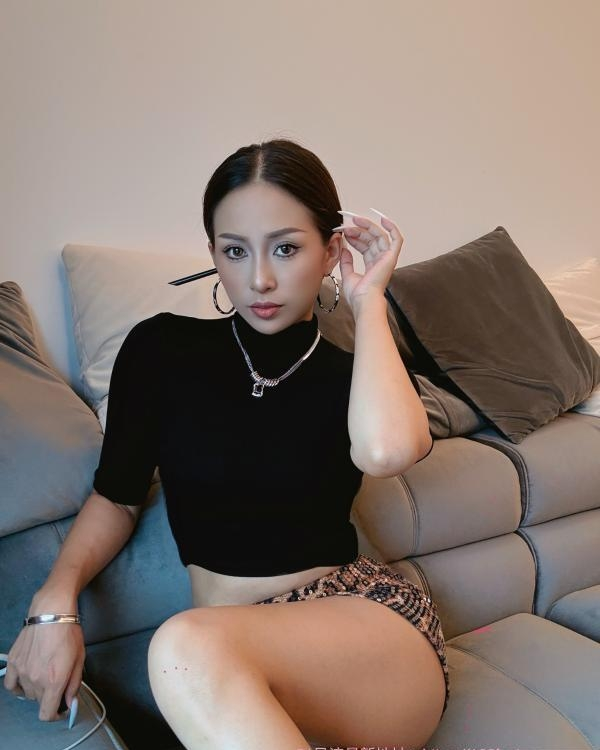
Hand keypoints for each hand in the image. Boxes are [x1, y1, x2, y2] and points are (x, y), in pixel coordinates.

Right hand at [3, 591, 84, 721]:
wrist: (52, 612)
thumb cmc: (69, 633)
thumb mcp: (80, 659)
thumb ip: (74, 684)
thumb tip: (70, 703)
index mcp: (54, 681)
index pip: (47, 714)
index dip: (56, 715)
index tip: (61, 707)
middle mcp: (35, 680)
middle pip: (39, 702)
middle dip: (50, 696)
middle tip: (57, 681)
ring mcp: (22, 672)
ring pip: (27, 693)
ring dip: (36, 689)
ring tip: (45, 673)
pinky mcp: (13, 663)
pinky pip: (11, 684)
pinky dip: (18, 686)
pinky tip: (27, 678)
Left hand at [333, 208, 403, 311]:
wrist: (364, 299)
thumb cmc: (358, 294)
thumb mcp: (347, 274)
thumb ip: (346, 262)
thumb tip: (344, 249)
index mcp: (372, 266)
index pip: (365, 246)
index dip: (356, 238)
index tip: (344, 233)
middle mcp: (381, 261)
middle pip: (372, 240)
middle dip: (359, 231)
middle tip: (347, 227)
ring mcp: (387, 258)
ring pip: (380, 236)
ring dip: (368, 228)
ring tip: (355, 222)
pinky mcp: (391, 257)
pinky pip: (396, 239)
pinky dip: (392, 228)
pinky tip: (383, 219)